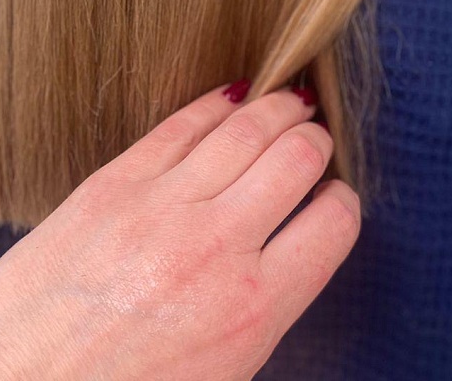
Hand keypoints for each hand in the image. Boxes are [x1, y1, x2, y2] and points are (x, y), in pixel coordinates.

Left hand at [0, 81, 359, 380]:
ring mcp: (161, 206)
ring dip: (279, 107)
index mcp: (251, 311)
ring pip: (246, 126)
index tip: (330, 198)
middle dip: (316, 141)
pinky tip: (232, 97)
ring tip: (289, 101)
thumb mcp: (215, 375)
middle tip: (315, 137)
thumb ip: (256, 310)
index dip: (340, 203)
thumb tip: (279, 256)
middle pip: (298, 156)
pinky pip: (181, 124)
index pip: (334, 222)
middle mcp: (215, 248)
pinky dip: (216, 103)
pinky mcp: (112, 183)